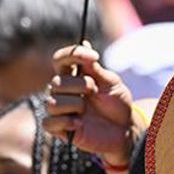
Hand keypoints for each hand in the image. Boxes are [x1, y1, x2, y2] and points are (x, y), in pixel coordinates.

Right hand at [44, 44, 136, 164]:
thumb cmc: (117, 104)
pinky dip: (65, 122)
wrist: (124, 129)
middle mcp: (63, 91)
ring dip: (75, 105)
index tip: (93, 56)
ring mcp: (60, 110)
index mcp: (73, 76)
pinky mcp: (59, 129)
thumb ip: (94, 68)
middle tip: (94, 92)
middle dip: (79, 86)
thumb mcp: (111, 82)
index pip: (60, 59)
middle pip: (56, 82)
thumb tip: (84, 44)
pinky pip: (49, 122)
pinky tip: (79, 123)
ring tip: (87, 111)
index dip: (72, 54)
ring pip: (52, 103)